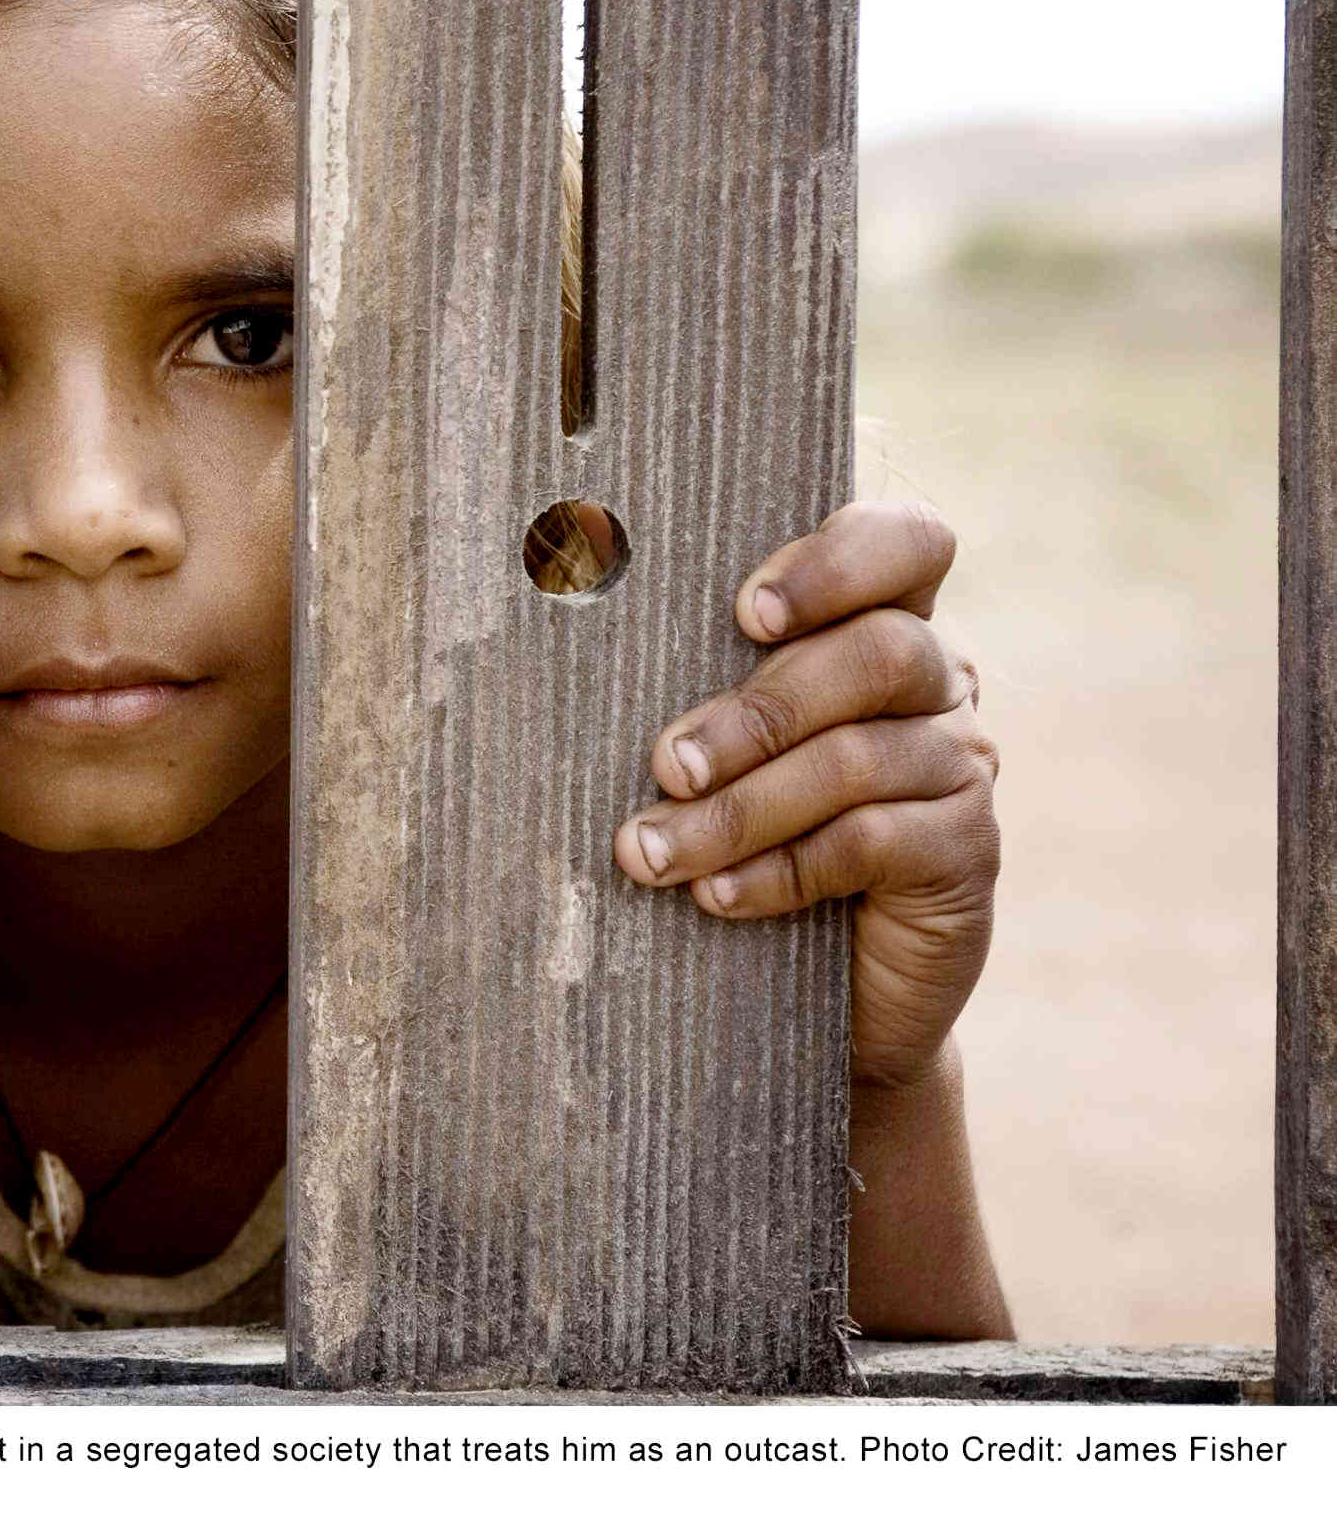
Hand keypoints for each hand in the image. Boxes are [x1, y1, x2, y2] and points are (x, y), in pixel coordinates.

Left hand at [610, 499, 1000, 1091]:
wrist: (822, 986)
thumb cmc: (740, 829)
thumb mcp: (717, 745)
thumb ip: (686, 677)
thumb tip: (558, 614)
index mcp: (882, 620)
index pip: (909, 541)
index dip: (839, 562)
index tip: (746, 613)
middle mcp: (938, 679)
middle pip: (876, 653)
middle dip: (753, 712)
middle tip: (664, 764)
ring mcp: (961, 764)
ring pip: (856, 759)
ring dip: (738, 809)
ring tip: (649, 851)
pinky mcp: (967, 853)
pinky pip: (870, 844)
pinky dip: (778, 870)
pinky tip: (714, 897)